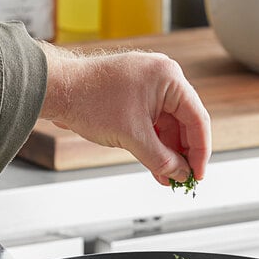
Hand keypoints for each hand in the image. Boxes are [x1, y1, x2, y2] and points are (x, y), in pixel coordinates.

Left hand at [38, 42, 210, 184]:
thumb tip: (180, 174)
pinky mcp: (135, 98)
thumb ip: (161, 159)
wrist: (57, 90)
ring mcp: (148, 88)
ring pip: (168, 127)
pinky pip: (153, 125)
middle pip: (184, 123)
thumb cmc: (90, 100)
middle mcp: (162, 79)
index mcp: (169, 78)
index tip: (198, 174)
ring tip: (168, 178)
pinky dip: (154, 146)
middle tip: (183, 179)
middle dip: (183, 154)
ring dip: (168, 154)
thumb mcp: (132, 137)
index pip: (197, 119)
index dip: (200, 151)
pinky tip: (157, 167)